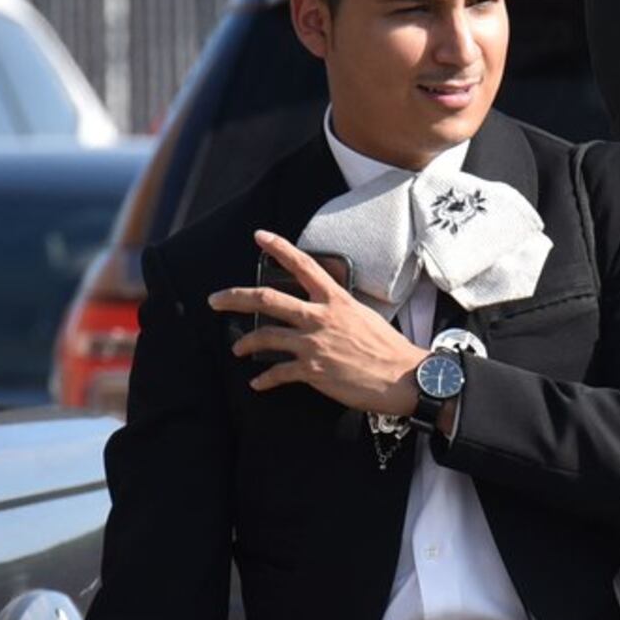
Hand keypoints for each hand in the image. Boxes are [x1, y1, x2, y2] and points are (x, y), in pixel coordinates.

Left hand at [213, 235, 428, 417]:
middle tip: (215, 300)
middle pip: (266, 300)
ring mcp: (314, 344)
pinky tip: (258, 383)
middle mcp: (320, 317)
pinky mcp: (313, 371)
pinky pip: (278, 373)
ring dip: (245, 343)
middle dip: (234, 298)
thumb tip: (325, 313)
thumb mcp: (365, 317)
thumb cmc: (390, 349)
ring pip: (265, 336)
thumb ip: (339, 311)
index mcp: (335, 300)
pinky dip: (265, 379)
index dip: (279, 248)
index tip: (259, 236)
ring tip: (237, 349)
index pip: (303, 266)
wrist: (404, 378)